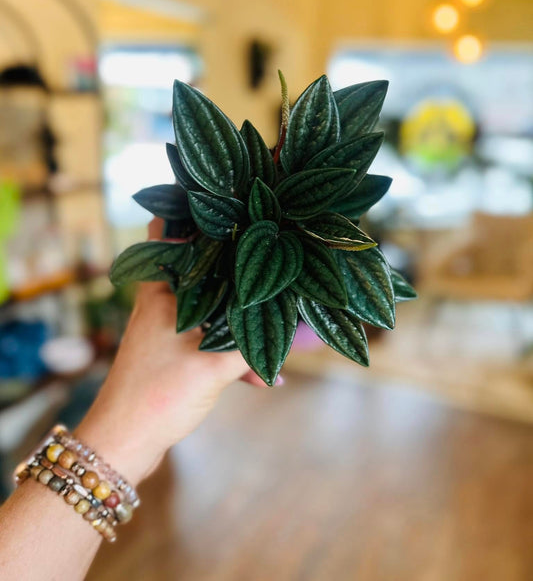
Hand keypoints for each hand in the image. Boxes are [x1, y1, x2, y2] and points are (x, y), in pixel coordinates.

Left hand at [76, 218, 277, 485]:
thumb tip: (296, 324)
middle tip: (269, 259)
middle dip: (235, 269)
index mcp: (161, 292)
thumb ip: (253, 341)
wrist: (123, 445)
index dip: (188, 214)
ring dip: (240, 319)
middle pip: (199, 270)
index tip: (224, 202)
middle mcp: (161, 303)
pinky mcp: (173, 354)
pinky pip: (209, 340)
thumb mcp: (213, 365)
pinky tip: (263, 377)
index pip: (165, 234)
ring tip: (277, 328)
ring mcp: (166, 329)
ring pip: (210, 308)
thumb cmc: (159, 395)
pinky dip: (233, 352)